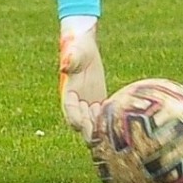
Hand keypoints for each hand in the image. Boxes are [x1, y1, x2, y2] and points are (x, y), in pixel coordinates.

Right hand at [59, 23, 106, 143]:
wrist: (85, 46)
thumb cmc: (78, 47)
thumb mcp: (75, 53)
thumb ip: (70, 60)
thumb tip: (63, 66)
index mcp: (68, 94)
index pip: (70, 112)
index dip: (77, 120)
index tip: (85, 125)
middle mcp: (76, 103)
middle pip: (81, 124)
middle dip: (90, 131)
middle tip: (102, 135)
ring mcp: (87, 104)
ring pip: (93, 124)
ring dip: (101, 129)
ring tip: (112, 131)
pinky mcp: (99, 102)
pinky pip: (103, 117)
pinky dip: (109, 122)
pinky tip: (118, 118)